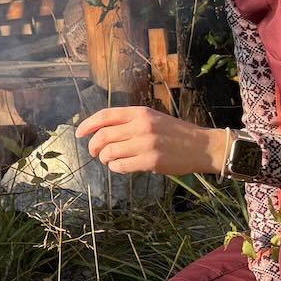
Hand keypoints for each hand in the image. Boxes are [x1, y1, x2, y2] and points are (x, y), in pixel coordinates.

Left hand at [76, 106, 230, 175]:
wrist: (202, 146)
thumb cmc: (176, 133)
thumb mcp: (153, 119)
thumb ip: (130, 122)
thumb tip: (102, 132)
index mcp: (140, 113)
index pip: (105, 116)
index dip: (88, 125)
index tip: (78, 133)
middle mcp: (141, 126)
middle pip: (103, 136)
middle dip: (93, 146)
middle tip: (94, 152)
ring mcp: (146, 144)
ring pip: (109, 152)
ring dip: (104, 158)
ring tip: (109, 160)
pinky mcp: (150, 161)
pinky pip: (121, 166)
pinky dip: (115, 168)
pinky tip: (119, 167)